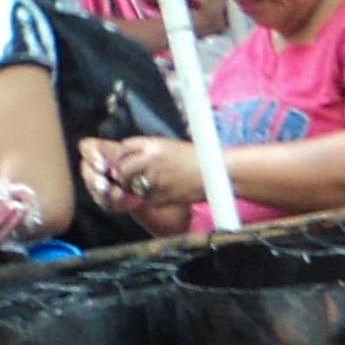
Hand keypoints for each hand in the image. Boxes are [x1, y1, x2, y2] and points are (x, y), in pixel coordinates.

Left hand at [80, 134, 201, 211]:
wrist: (220, 172)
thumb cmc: (200, 158)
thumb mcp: (171, 147)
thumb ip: (150, 152)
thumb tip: (132, 160)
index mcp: (153, 144)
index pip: (125, 147)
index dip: (123, 156)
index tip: (125, 162)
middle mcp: (151, 160)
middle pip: (123, 168)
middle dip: (124, 175)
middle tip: (130, 180)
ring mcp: (155, 178)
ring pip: (135, 187)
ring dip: (140, 189)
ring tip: (155, 187)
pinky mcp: (162, 195)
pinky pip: (150, 200)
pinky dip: (156, 200)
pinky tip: (168, 194)